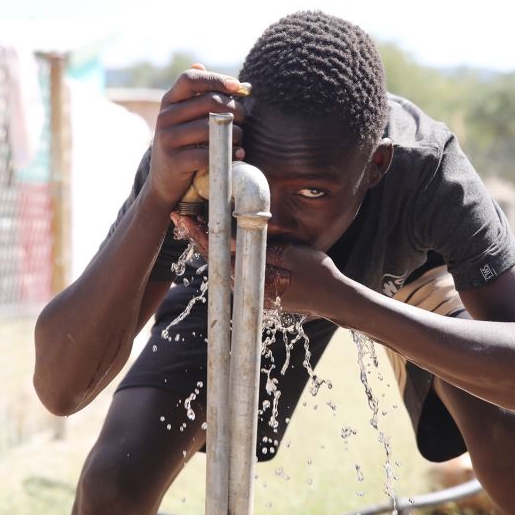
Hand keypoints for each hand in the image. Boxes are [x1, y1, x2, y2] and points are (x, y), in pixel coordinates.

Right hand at [147, 64, 246, 209]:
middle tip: (244, 117)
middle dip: (234, 108)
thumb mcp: (182, 118)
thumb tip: (200, 64)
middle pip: (208, 102)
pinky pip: (209, 153)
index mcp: (169, 102)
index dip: (216, 79)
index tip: (237, 86)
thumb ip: (193, 95)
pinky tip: (237, 154)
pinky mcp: (175, 161)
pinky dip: (228, 154)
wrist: (164, 182)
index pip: (189, 79)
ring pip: (212, 128)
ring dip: (235, 133)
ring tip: (241, 139)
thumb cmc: (183, 145)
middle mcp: (165, 117)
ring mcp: (168, 139)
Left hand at [170, 213, 350, 318]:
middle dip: (197, 236)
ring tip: (192, 224)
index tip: (185, 218)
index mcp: (251, 279)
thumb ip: (259, 245)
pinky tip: (217, 239)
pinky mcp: (258, 288)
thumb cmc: (317, 274)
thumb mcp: (290, 253)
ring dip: (208, 243)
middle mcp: (246, 288)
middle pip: (214, 258)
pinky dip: (223, 252)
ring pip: (223, 263)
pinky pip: (235, 267)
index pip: (217, 253)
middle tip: (179, 216)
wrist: (334, 298)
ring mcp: (251, 290)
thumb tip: (229, 236)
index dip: (200, 233)